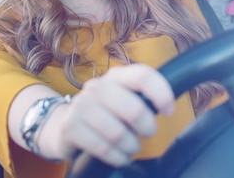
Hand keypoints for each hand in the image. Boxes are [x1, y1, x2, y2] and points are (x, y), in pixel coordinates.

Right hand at [38, 64, 174, 166]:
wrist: (64, 123)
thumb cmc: (106, 111)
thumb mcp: (124, 97)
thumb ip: (144, 96)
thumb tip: (168, 106)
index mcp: (117, 76)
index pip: (143, 76)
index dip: (161, 94)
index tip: (169, 111)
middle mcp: (97, 86)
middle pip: (134, 109)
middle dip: (147, 127)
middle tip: (147, 133)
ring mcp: (81, 106)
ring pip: (118, 133)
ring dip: (131, 146)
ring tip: (132, 147)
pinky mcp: (70, 128)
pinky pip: (103, 148)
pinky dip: (117, 157)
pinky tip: (120, 157)